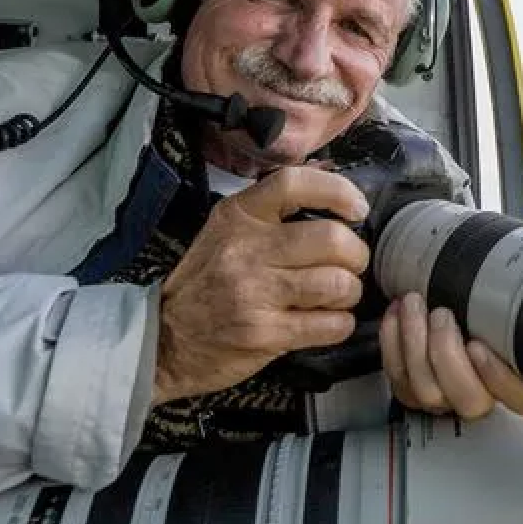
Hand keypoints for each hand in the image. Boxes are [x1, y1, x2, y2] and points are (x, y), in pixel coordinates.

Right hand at [153, 166, 371, 404]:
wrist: (164, 340)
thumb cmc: (207, 282)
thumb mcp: (227, 233)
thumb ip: (274, 214)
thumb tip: (339, 195)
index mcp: (239, 216)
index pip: (294, 184)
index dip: (338, 191)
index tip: (357, 209)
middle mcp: (247, 250)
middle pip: (332, 239)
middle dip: (356, 255)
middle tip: (351, 266)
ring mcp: (255, 293)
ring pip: (338, 284)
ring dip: (350, 292)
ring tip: (338, 296)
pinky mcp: (265, 334)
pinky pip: (330, 325)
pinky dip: (340, 324)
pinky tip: (328, 322)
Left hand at [379, 291, 522, 419]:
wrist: (455, 313)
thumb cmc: (492, 313)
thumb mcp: (515, 311)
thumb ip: (520, 309)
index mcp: (522, 384)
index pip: (521, 399)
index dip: (497, 376)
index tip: (479, 344)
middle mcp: (485, 399)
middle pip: (468, 400)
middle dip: (446, 354)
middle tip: (442, 314)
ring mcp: (447, 400)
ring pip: (427, 391)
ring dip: (414, 343)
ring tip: (414, 304)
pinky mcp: (413, 392)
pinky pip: (398, 377)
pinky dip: (392, 342)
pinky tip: (396, 312)